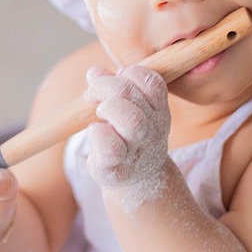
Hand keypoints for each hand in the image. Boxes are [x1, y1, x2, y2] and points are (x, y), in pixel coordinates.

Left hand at [83, 65, 170, 189]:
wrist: (138, 180)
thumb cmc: (129, 137)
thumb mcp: (127, 108)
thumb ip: (112, 86)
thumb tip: (95, 72)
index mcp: (158, 110)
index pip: (153, 82)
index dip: (130, 73)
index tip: (116, 79)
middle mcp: (153, 128)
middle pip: (134, 94)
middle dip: (107, 86)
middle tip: (93, 94)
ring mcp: (136, 148)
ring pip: (132, 120)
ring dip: (108, 108)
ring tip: (98, 112)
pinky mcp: (116, 166)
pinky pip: (110, 146)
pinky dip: (98, 132)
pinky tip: (93, 131)